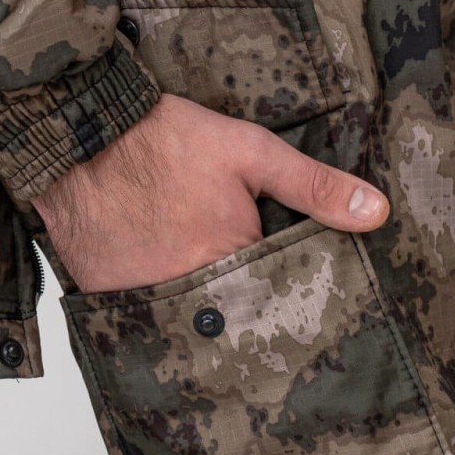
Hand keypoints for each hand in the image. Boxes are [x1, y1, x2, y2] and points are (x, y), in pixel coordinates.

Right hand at [31, 93, 389, 292]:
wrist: (79, 136)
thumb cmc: (165, 139)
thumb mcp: (250, 151)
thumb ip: (313, 186)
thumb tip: (376, 213)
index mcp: (238, 258)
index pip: (277, 291)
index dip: (282, 280)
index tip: (282, 273)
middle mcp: (197, 291)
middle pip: (233, 311)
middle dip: (243, 300)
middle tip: (231, 274)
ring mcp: (150, 300)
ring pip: (189, 318)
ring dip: (198, 306)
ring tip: (187, 272)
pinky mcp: (111, 300)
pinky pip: (142, 317)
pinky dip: (151, 305)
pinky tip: (150, 274)